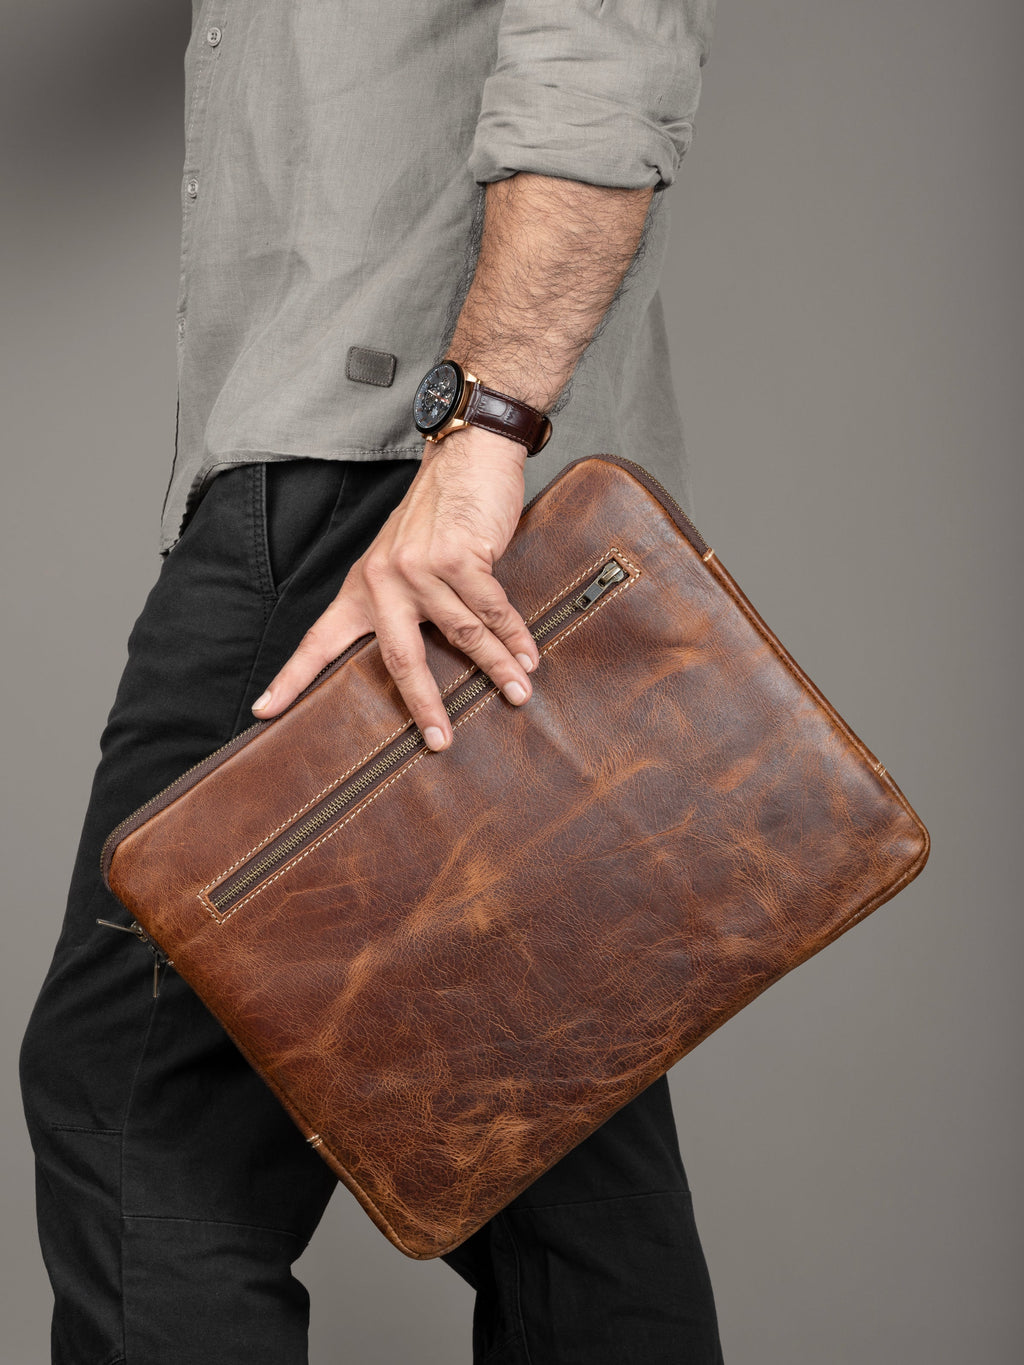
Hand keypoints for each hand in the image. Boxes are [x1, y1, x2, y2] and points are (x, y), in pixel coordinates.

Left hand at [250, 427, 539, 749]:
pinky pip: (491, 609)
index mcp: (363, 586)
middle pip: (399, 659)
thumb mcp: (405, 557)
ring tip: (518, 694)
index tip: (263, 711)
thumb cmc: (442, 511)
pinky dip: (514, 635)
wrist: (467, 455)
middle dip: (423, 706)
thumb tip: (431, 659)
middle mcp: (384, 580)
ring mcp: (419, 567)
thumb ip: (406, 602)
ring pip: (461, 635)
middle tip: (439, 741)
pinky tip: (528, 656)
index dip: (291, 679)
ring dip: (497, 668)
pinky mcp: (457, 556)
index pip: (319, 640)